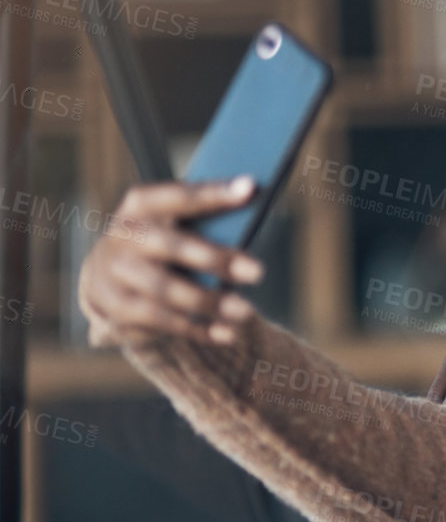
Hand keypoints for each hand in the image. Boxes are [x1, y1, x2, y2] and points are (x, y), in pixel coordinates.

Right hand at [76, 178, 264, 348]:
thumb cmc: (164, 241)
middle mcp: (123, 236)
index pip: (178, 196)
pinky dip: (196, 329)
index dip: (212, 193)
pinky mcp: (117, 308)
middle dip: (215, 259)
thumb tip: (253, 203)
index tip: (251, 188)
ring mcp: (115, 273)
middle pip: (170, 246)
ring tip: (245, 311)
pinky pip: (159, 321)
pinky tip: (226, 333)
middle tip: (259, 272)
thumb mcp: (176, 224)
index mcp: (142, 205)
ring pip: (165, 290)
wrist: (111, 275)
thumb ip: (207, 219)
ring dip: (209, 302)